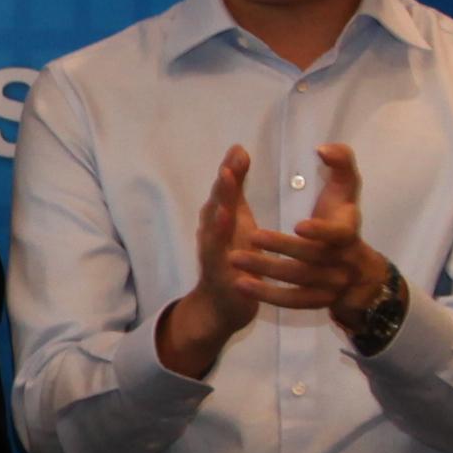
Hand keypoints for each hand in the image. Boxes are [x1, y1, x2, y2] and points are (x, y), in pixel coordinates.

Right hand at [154, 147, 264, 377]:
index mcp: (221, 216)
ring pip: (214, 235)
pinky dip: (223, 260)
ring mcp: (213, 255)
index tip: (239, 149)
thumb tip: (239, 150)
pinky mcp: (219, 278)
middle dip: (223, 189)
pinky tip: (230, 254)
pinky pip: (220, 266)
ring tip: (224, 207)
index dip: (231, 170)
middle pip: (216, 207)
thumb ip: (237, 188)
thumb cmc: (233, 255)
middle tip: (229, 168)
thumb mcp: (238, 219)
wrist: (221, 303)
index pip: (225, 190)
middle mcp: (212, 232)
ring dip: (218, 219)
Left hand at [229, 139, 380, 320]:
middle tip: (249, 237)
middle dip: (280, 248)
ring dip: (265, 270)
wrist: (358, 272)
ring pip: (297, 280)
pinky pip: (292, 302)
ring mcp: (330, 286)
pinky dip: (267, 294)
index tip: (298, 224)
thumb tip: (323, 148)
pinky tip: (241, 284)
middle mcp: (344, 263)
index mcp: (349, 234)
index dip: (321, 232)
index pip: (339, 235)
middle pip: (310, 258)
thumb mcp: (347, 190)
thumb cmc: (342, 218)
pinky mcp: (316, 302)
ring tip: (234, 258)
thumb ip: (341, 164)